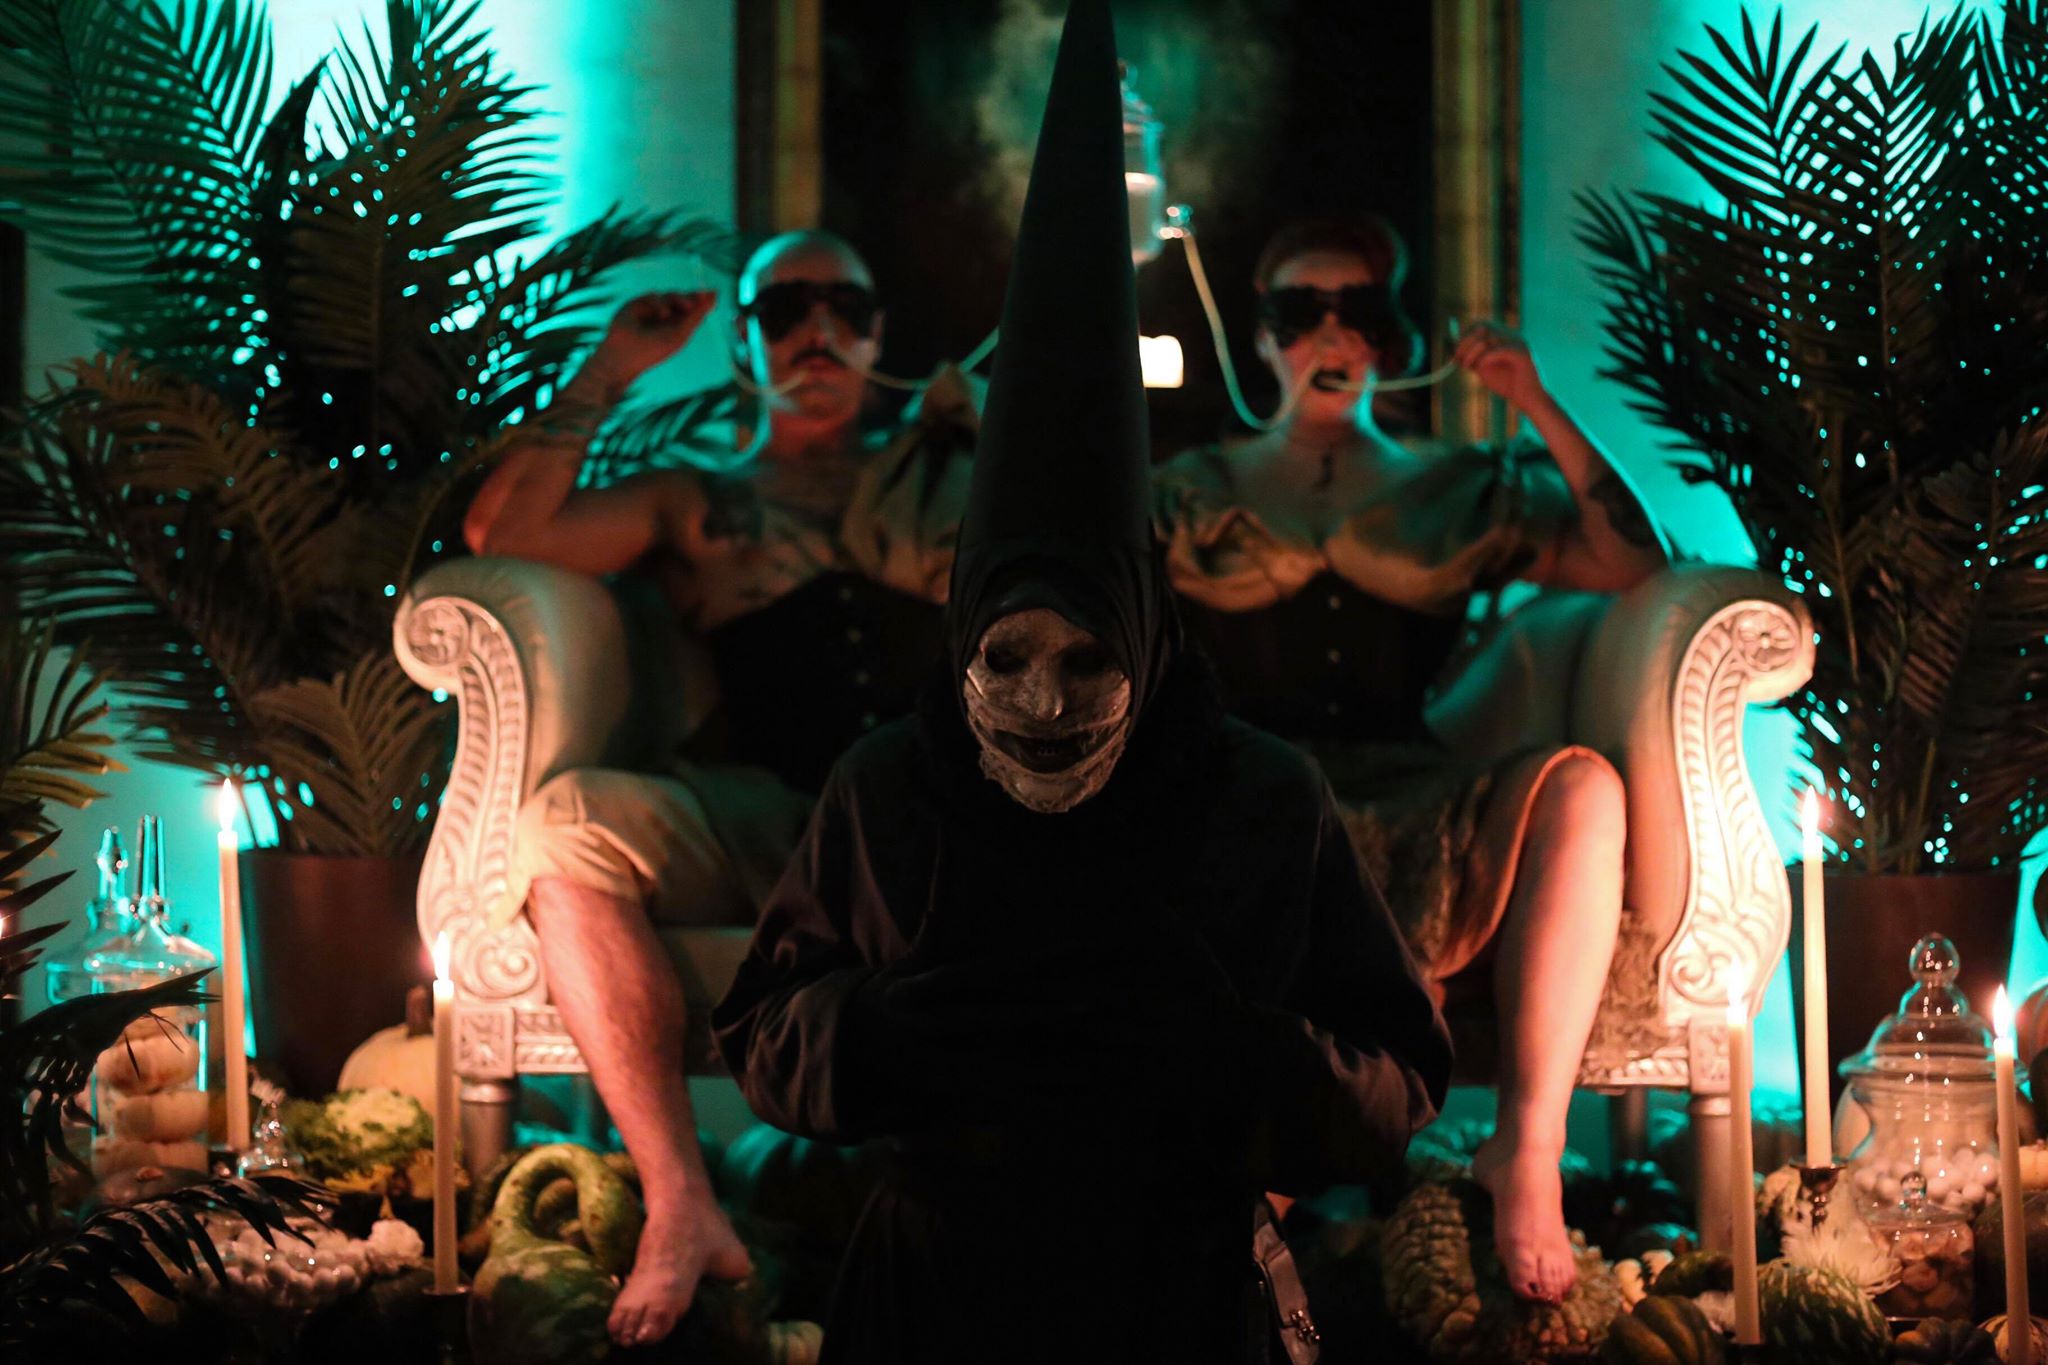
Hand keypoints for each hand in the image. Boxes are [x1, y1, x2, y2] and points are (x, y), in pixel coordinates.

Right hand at [592, 290, 716, 381]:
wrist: (626, 355)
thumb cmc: (655, 350)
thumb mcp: (680, 333)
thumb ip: (696, 315)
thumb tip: (714, 296)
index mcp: (678, 326)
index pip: (693, 309)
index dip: (703, 300)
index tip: (713, 293)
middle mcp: (666, 317)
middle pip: (683, 299)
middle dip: (693, 297)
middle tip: (701, 296)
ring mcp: (652, 310)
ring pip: (670, 295)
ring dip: (679, 300)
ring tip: (686, 309)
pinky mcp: (638, 304)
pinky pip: (655, 296)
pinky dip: (661, 304)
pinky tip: (663, 315)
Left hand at [1452, 319, 1545, 411]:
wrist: (1528, 399)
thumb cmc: (1507, 385)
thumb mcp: (1484, 370)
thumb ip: (1472, 359)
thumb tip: (1454, 352)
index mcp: (1503, 337)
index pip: (1479, 325)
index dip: (1464, 337)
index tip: (1456, 353)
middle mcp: (1511, 336)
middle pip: (1482, 327)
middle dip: (1465, 342)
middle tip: (1459, 359)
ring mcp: (1517, 343)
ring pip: (1488, 337)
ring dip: (1473, 352)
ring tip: (1469, 367)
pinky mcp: (1521, 355)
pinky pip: (1498, 350)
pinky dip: (1485, 358)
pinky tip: (1481, 368)